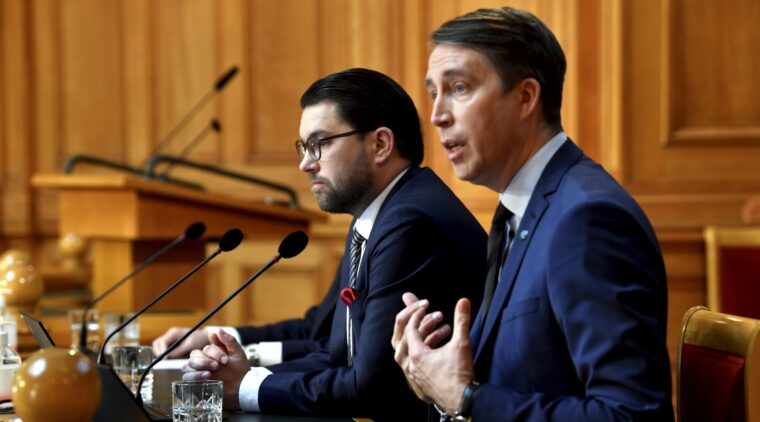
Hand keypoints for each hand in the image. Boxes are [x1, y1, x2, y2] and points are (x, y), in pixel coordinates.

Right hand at [152, 327, 209, 357]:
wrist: (205, 338)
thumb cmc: (199, 340)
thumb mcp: (189, 345)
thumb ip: (178, 351)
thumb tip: (166, 357)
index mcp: (173, 333)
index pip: (160, 342)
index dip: (161, 351)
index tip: (165, 359)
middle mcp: (170, 335)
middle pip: (157, 344)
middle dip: (159, 352)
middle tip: (165, 360)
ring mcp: (170, 339)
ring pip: (159, 347)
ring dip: (161, 353)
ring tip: (168, 360)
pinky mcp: (172, 343)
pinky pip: (164, 349)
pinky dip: (165, 354)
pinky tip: (172, 358)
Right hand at [182, 330, 248, 409]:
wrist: (241, 388)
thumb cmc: (240, 370)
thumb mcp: (238, 354)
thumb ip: (229, 341)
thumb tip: (217, 330)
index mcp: (212, 352)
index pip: (206, 348)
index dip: (215, 353)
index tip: (225, 360)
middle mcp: (203, 360)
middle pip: (195, 355)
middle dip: (205, 360)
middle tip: (217, 366)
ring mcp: (198, 371)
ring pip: (188, 365)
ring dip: (199, 367)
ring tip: (210, 373)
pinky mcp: (195, 382)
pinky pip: (186, 377)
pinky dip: (194, 376)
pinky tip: (206, 376)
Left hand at [404, 298, 474, 413]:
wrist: (462, 401)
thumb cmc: (459, 374)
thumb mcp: (461, 344)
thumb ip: (461, 320)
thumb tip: (464, 301)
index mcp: (416, 354)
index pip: (410, 328)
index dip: (418, 314)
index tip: (427, 305)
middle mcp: (410, 364)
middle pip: (403, 337)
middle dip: (418, 322)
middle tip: (430, 312)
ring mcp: (413, 374)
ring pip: (409, 349)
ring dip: (423, 336)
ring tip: (444, 328)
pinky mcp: (419, 381)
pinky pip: (415, 360)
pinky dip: (425, 349)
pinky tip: (440, 343)